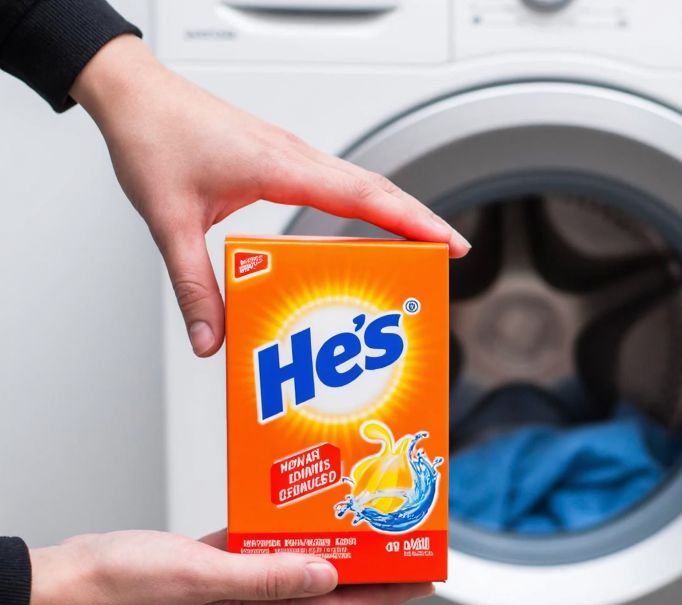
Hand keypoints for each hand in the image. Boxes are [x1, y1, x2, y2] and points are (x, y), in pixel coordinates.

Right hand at [25, 530, 431, 604]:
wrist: (74, 576)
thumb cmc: (127, 582)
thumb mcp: (203, 575)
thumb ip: (267, 576)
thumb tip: (326, 577)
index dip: (383, 595)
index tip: (421, 579)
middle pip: (327, 590)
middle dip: (370, 571)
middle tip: (408, 545)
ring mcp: (233, 586)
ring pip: (300, 566)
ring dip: (334, 548)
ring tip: (370, 524)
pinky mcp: (216, 563)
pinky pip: (266, 547)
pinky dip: (291, 531)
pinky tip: (308, 510)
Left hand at [70, 35, 469, 357]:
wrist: (134, 96)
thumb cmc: (153, 138)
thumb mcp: (168, 221)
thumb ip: (193, 284)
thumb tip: (211, 338)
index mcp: (280, 167)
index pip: (362, 197)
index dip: (410, 221)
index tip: (446, 243)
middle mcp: (295, 157)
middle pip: (377, 189)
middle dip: (421, 221)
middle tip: (453, 252)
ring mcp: (292, 155)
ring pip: (362, 182)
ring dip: (397, 211)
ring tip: (424, 245)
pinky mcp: (282, 158)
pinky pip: (340, 181)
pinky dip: (368, 203)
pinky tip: (369, 226)